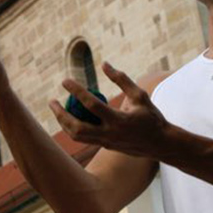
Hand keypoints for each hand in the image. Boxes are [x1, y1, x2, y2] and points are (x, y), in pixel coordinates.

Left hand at [49, 62, 168, 157]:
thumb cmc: (151, 116)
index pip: (92, 104)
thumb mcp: (139, 95)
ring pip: (77, 137)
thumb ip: (122, 79)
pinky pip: (84, 138)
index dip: (76, 91)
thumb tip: (104, 64)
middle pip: (77, 128)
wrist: (160, 144)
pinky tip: (69, 117)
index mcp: (119, 120)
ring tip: (57, 109)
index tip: (65, 81)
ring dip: (63, 123)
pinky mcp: (105, 147)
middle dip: (61, 115)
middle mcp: (110, 134)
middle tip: (52, 101)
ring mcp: (106, 143)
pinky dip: (73, 128)